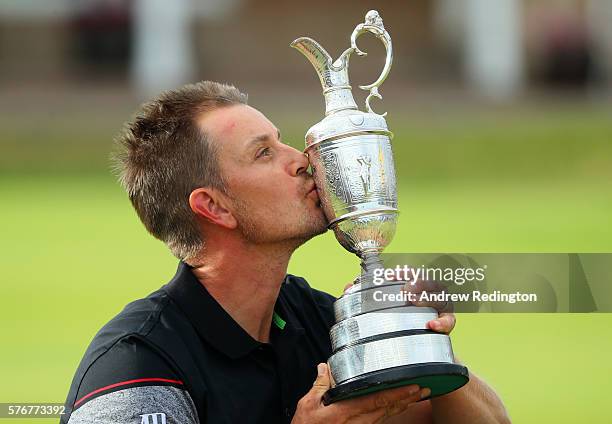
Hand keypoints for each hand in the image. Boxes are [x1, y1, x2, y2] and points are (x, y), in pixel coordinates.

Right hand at [292, 363, 429, 423]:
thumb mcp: (308, 405)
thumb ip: (320, 385)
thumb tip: (325, 367)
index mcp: (347, 412)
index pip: (378, 400)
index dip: (397, 393)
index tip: (412, 387)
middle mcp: (358, 422)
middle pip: (388, 409)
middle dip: (407, 399)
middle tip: (424, 389)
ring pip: (386, 415)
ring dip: (402, 404)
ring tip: (417, 395)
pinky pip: (379, 420)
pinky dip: (391, 411)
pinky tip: (397, 406)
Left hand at [343, 274, 455, 334]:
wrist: (412, 343)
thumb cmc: (396, 318)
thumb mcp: (379, 306)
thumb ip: (362, 296)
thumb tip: (347, 288)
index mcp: (411, 285)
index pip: (409, 273)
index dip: (401, 273)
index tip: (390, 276)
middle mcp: (427, 292)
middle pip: (427, 281)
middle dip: (418, 282)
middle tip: (406, 289)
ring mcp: (439, 305)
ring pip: (440, 296)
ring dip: (429, 298)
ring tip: (416, 302)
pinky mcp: (445, 322)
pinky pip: (449, 320)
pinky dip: (443, 322)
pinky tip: (432, 325)